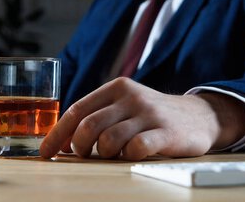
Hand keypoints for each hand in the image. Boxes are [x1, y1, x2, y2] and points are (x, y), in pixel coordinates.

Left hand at [39, 77, 244, 160]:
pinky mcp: (166, 132)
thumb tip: (63, 141)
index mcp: (116, 88)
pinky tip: (134, 155)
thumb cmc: (151, 115)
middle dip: (80, 148)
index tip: (45, 153)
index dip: (57, 134)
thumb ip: (98, 116)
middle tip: (86, 156)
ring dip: (105, 154)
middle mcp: (131, 97)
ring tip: (115, 154)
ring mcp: (149, 114)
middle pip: (88, 126)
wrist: (199, 116)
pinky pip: (136, 149)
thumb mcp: (125, 105)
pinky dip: (128, 157)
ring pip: (109, 140)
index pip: (76, 110)